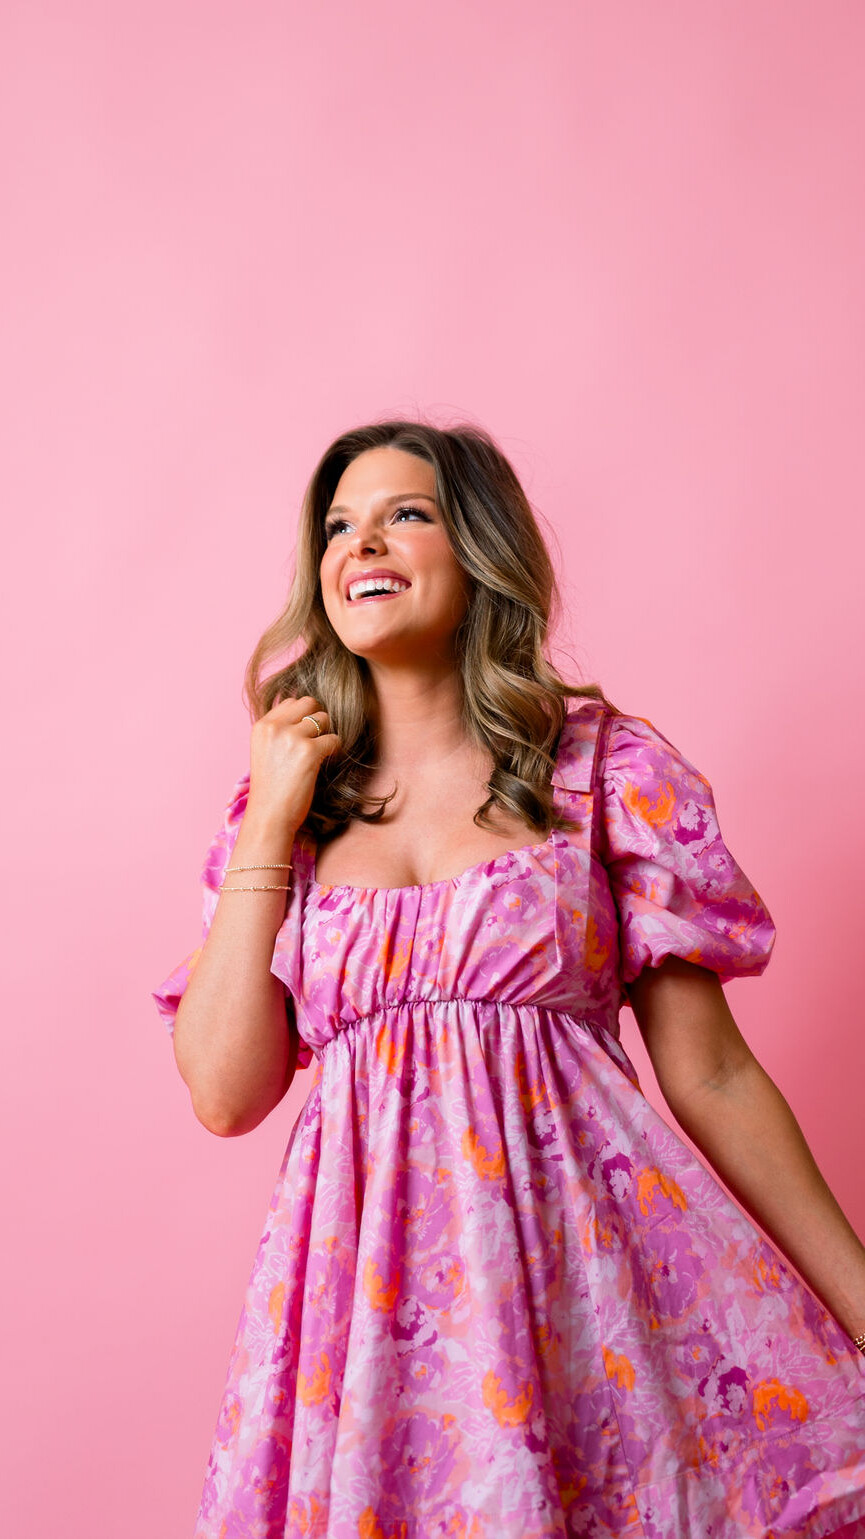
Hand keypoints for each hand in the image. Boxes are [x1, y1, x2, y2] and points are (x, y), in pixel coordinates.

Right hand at [245, 694, 338, 836]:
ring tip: (319, 754)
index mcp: (262, 726)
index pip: (290, 701)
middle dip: (317, 719)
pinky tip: (325, 763)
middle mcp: (275, 727)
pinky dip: (335, 751)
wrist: (269, 817)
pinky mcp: (309, 751)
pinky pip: (334, 739)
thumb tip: (305, 716)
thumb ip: (279, 732)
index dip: (302, 716)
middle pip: (309, 702)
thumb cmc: (270, 790)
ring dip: (326, 735)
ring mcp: (292, 738)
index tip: (305, 734)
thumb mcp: (264, 752)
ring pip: (324, 718)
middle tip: (316, 740)